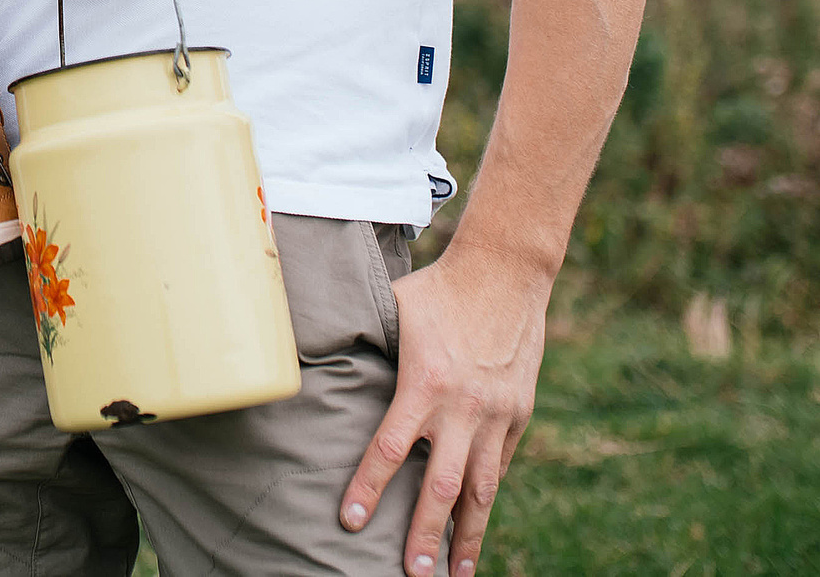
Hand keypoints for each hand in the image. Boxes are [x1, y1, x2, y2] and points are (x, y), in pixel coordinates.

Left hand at [340, 243, 548, 576]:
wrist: (506, 272)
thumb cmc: (436, 289)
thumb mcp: (392, 309)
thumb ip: (361, 339)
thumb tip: (302, 345)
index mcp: (424, 383)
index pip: (389, 448)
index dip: (368, 488)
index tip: (350, 522)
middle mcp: (463, 408)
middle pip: (441, 487)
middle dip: (425, 536)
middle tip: (411, 574)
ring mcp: (495, 416)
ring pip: (480, 490)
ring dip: (467, 537)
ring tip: (456, 575)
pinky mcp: (518, 416)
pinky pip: (498, 467)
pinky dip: (485, 499)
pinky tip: (474, 527)